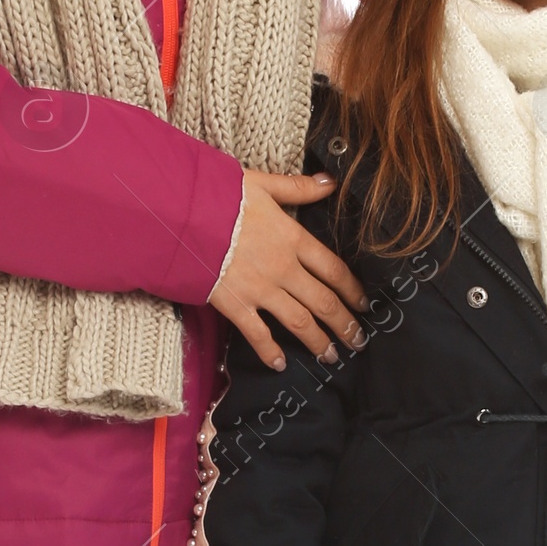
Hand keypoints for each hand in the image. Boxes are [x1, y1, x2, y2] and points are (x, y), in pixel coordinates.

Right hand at [209, 170, 367, 371]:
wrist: (181, 215)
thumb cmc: (219, 196)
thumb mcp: (262, 184)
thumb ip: (298, 188)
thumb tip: (331, 181)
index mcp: (293, 239)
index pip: (334, 269)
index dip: (353, 289)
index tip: (365, 304)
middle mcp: (283, 269)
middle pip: (324, 301)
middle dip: (344, 323)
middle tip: (358, 340)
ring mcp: (260, 290)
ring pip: (300, 322)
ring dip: (319, 342)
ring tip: (332, 356)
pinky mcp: (234, 305)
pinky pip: (257, 335)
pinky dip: (270, 352)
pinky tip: (280, 364)